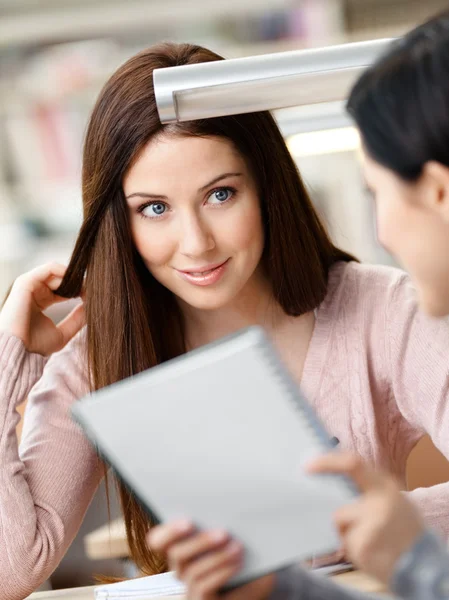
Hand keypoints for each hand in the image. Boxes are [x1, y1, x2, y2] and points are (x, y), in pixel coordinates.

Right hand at [0, 263, 84, 355]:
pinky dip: (65, 271)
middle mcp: (34, 293)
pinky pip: (49, 268)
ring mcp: (29, 287)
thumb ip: (77, 320)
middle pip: (59, 279)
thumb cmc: (35, 346)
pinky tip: (76, 280)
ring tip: (85, 286)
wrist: (19, 350)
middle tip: (93, 289)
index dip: (79, 290)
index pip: (62, 290)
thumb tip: (91, 307)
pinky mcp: (26, 282)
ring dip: (73, 276)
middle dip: (77, 282)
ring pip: (56, 272)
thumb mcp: (63, 333)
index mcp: (40, 303)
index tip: (93, 296)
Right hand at [148, 521, 274, 599]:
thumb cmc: (245, 561)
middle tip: (223, 532)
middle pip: (176, 555)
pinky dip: (221, 572)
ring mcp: (190, 589)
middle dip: (200, 542)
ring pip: (191, 572)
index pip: (158, 540)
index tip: (188, 521)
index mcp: (184, 548)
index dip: (168, 531)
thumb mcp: (235, 539)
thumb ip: (227, 523)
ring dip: (217, 557)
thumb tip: (229, 503)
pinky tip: (237, 563)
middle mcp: (181, 570)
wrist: (255, 588)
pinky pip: (203, 588)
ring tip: (238, 547)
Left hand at [308, 452, 424, 583]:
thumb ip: (366, 489)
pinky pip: (343, 541)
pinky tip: (368, 552)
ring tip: (367, 539)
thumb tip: (330, 479)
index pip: (352, 463)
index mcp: (385, 486)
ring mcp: (372, 523)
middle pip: (339, 501)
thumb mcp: (391, 501)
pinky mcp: (364, 545)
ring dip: (344, 532)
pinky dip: (348, 547)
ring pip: (338, 522)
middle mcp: (380, 501)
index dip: (327, 462)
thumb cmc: (403, 532)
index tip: (307, 466)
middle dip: (329, 511)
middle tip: (323, 511)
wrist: (424, 566)